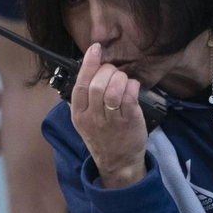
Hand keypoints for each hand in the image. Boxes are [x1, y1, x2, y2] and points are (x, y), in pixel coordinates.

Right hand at [71, 43, 147, 187]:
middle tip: (113, 72)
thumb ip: (84, 99)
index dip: (88, 64)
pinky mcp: (130, 122)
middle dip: (108, 71)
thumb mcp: (84, 121)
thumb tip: (90, 69)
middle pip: (98, 85)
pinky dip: (132, 86)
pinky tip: (133, 87)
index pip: (81, 85)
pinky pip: (130, 97)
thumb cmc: (103, 137)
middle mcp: (93, 118)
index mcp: (79, 115)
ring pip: (114, 90)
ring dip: (121, 78)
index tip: (95, 49)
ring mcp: (112, 121)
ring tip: (123, 81)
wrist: (118, 163)